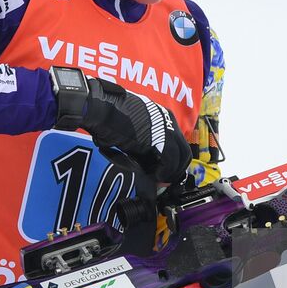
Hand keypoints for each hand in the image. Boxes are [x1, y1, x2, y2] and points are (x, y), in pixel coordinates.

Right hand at [64, 78, 191, 183]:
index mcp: (162, 115)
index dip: (171, 160)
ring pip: (180, 157)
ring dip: (170, 172)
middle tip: (163, 178)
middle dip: (175, 168)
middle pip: (183, 151)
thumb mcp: (132, 127)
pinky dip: (164, 172)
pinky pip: (170, 161)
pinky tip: (155, 176)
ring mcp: (166, 129)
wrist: (103, 109)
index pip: (177, 142)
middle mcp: (168, 121)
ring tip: (157, 178)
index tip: (161, 170)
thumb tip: (149, 160)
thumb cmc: (110, 116)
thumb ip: (143, 142)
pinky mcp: (161, 140)